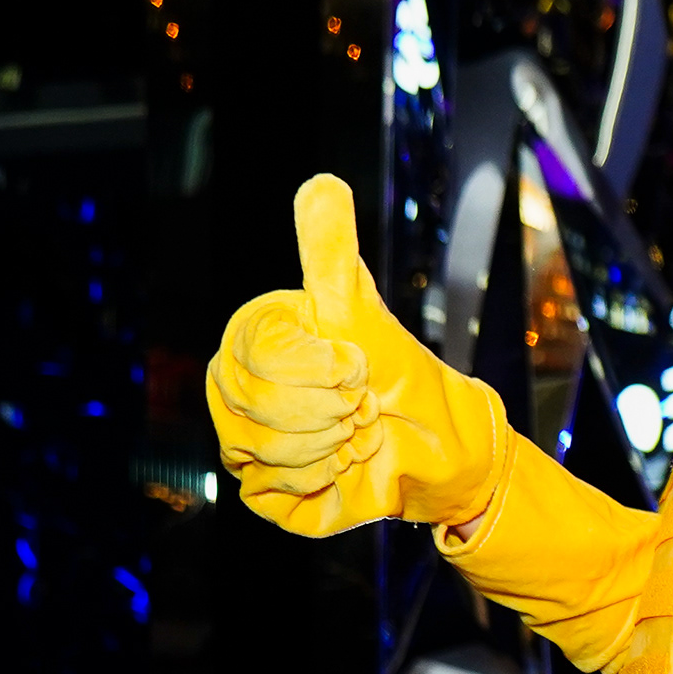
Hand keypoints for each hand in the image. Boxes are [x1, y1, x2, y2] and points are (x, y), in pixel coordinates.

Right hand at [209, 176, 511, 537]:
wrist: (437, 446)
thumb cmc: (398, 373)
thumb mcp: (362, 307)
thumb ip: (331, 249)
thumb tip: (323, 182)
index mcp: (250, 340)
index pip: (259, 355)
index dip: (318, 366)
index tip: (355, 365)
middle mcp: (235, 389)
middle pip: (254, 405)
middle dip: (327, 408)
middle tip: (360, 405)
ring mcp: (242, 441)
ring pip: (261, 449)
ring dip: (329, 443)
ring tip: (354, 434)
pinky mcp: (261, 491)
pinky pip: (272, 490)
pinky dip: (322, 482)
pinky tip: (342, 468)